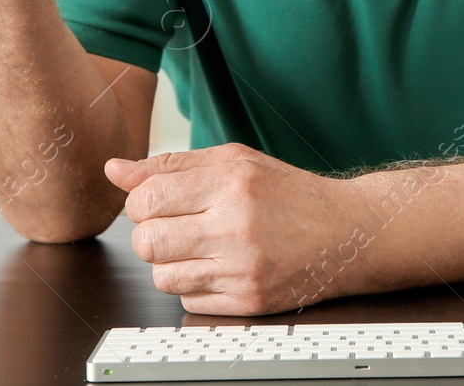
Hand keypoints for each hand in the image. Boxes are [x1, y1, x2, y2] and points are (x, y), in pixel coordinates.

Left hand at [105, 144, 372, 314]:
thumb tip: (114, 169)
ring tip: (198, 247)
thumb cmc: (288, 193)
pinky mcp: (250, 301)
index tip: (157, 202)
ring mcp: (243, 268)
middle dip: (149, 235)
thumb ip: (171, 165)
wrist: (348, 232)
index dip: (140, 202)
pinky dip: (195, 286)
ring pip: (162, 277)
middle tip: (173, 226)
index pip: (147, 198)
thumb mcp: (234, 162)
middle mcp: (237, 224)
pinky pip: (189, 301)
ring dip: (170, 263)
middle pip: (147, 242)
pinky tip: (219, 267)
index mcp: (231, 181)